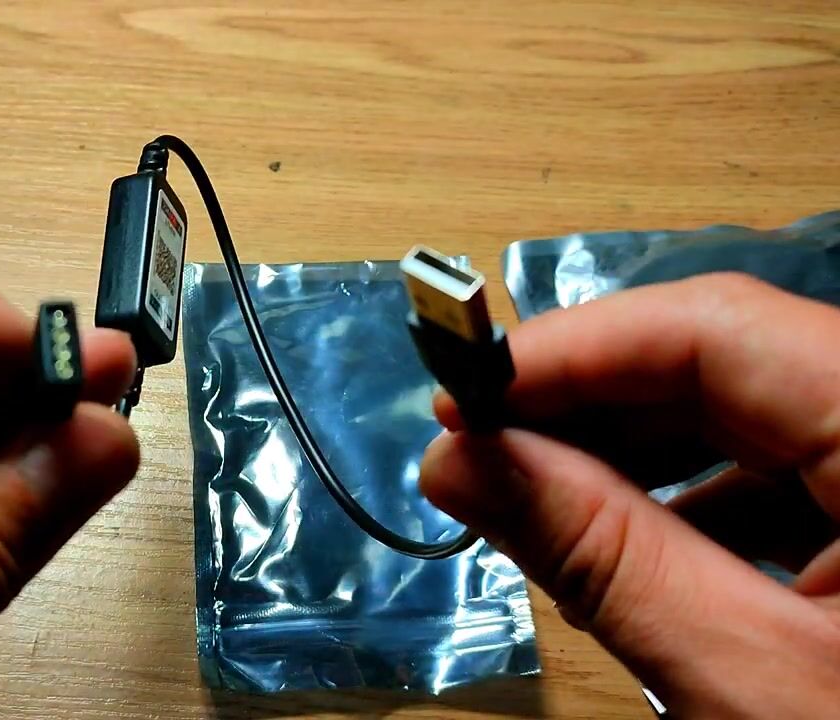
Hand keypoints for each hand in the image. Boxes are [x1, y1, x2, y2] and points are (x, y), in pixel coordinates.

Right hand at [422, 274, 839, 717]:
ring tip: (546, 512)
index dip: (575, 351)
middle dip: (594, 407)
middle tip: (482, 455)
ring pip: (760, 415)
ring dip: (640, 457)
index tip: (465, 397)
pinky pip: (799, 473)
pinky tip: (644, 555)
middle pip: (734, 362)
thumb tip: (463, 462)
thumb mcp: (754, 682)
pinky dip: (706, 503)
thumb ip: (602, 555)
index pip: (720, 329)